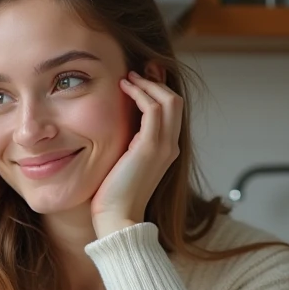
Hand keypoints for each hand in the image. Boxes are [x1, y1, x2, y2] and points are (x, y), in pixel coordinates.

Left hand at [90, 68, 183, 237]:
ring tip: (128, 76)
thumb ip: (126, 145)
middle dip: (157, 81)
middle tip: (136, 70)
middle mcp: (170, 147)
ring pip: (168, 100)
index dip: (157, 90)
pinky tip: (124, 88)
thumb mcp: (122, 163)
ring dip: (148, 84)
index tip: (138, 79)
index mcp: (166, 151)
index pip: (171, 111)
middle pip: (175, 101)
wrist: (117, 219)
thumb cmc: (113, 196)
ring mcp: (163, 147)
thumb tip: (116, 130)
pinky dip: (140, 93)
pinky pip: (153, 109)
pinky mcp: (150, 147)